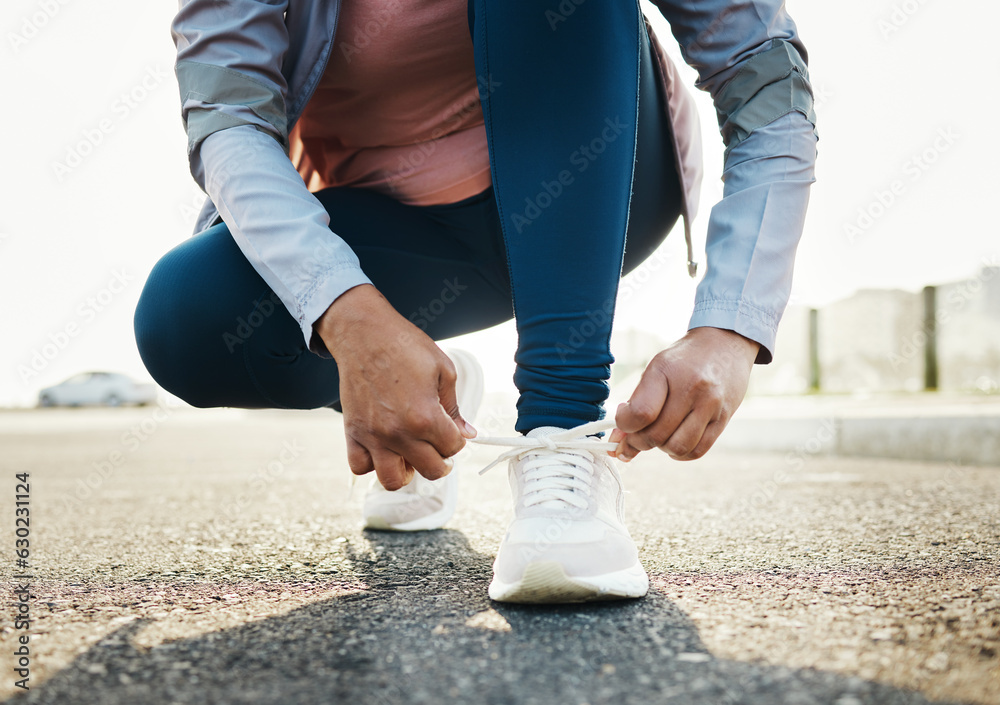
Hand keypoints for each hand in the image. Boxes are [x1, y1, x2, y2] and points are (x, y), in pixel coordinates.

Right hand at [315, 285, 475, 489]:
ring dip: (407, 472)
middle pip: (430, 470)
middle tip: (438, 447)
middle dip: (441, 461)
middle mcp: (399, 432)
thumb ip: (455, 407)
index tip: (452, 430)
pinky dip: (372, 464)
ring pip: (393, 480)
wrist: (364, 333)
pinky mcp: (353, 432)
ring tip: (411, 455)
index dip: (458, 440)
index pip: (452, 448)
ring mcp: (373, 436)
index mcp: (426, 416)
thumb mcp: (443, 370)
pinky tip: (383, 449)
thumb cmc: (405, 346)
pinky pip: (359, 467)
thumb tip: (467, 432)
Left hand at [609, 327, 758, 460]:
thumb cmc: (684, 359)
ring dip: (661, 449)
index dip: (625, 425)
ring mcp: (710, 404)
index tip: (623, 422)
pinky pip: (697, 451)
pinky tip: (675, 442)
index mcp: (666, 370)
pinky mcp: (724, 418)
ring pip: (677, 447)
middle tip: (636, 436)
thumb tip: (617, 441)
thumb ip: (636, 403)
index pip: (641, 412)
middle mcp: (691, 387)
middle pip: (657, 435)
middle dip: (639, 442)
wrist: (725, 342)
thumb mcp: (656, 370)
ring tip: (659, 436)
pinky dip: (680, 453)